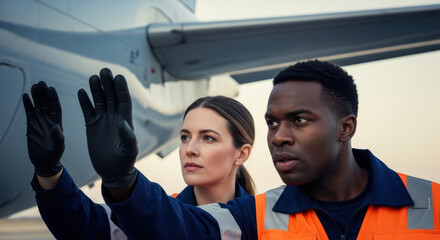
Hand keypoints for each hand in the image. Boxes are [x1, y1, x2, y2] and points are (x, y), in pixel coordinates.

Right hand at [23, 81, 63, 176]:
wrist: (44, 162)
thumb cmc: (54, 155)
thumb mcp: (58, 147)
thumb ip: (58, 136)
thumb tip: (56, 126)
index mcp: (58, 123)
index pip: (56, 107)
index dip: (53, 98)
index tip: (51, 89)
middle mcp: (49, 120)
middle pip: (46, 103)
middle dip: (44, 93)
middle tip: (41, 82)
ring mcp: (40, 122)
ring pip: (38, 105)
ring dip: (36, 96)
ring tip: (34, 86)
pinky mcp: (31, 125)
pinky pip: (29, 112)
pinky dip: (27, 104)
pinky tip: (25, 96)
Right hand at [78, 68, 137, 188]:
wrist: (112, 171)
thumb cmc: (124, 162)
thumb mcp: (129, 150)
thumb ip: (128, 137)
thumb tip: (122, 122)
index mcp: (125, 121)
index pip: (124, 100)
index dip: (121, 89)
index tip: (118, 77)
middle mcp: (114, 117)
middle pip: (111, 96)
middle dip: (108, 84)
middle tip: (104, 71)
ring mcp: (102, 120)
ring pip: (99, 100)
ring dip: (96, 89)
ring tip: (93, 77)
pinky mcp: (91, 125)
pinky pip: (87, 110)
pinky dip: (84, 101)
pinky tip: (81, 92)